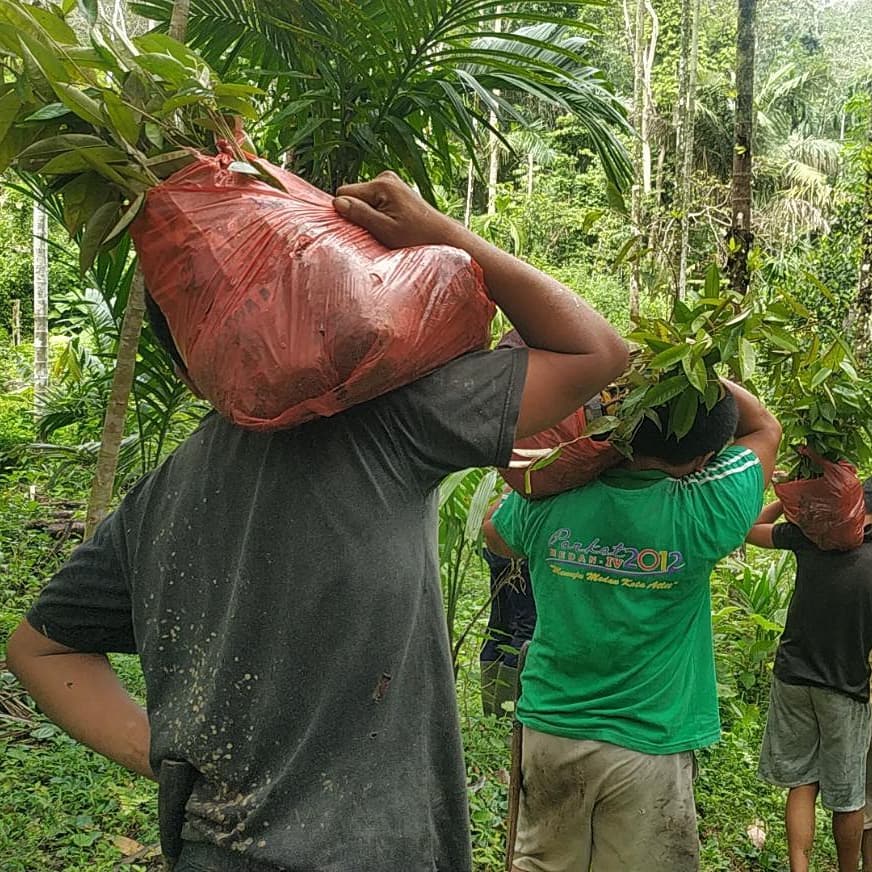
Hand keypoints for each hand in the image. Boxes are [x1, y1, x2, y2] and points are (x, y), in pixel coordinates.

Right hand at [333, 172, 461, 248]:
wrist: (442, 238)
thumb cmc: (416, 237)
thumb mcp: (385, 230)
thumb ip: (360, 214)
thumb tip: (336, 203)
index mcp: (382, 184)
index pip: (344, 193)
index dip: (347, 212)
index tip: (360, 228)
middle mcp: (386, 177)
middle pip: (353, 195)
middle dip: (359, 213)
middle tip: (376, 231)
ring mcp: (391, 182)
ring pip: (363, 199)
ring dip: (369, 215)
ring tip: (387, 229)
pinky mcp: (395, 190)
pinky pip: (374, 201)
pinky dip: (378, 214)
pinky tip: (391, 225)